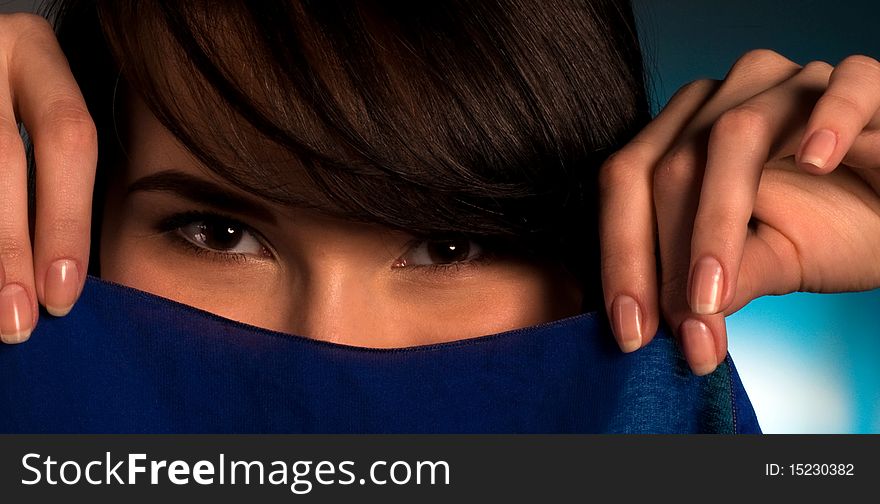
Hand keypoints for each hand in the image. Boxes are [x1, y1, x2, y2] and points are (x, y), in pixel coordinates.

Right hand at [0, 13, 96, 342]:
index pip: (68, 138)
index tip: (63, 292)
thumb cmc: (10, 104)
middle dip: (12, 250)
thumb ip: (53, 175)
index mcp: (35, 53)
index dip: (67, 222)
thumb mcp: (35, 107)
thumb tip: (64, 278)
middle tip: (18, 318)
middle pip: (3, 160)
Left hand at [598, 49, 879, 374]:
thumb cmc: (831, 225)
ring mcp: (787, 83)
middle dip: (668, 260)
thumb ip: (722, 280)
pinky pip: (841, 86)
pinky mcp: (858, 80)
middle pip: (670, 166)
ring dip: (718, 220)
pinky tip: (819, 164)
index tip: (631, 336)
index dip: (622, 260)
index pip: (628, 184)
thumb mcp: (769, 262)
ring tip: (712, 295)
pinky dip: (828, 122)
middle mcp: (724, 100)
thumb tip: (677, 328)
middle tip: (683, 333)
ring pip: (734, 132)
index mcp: (684, 134)